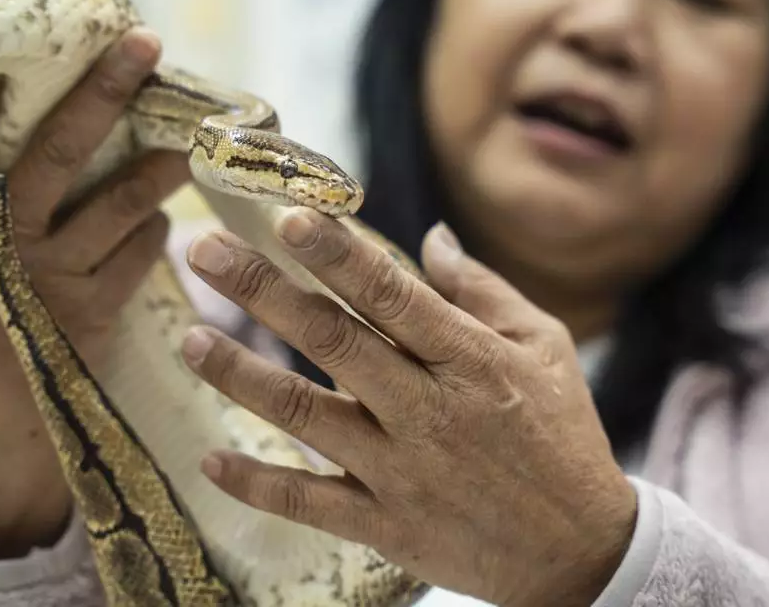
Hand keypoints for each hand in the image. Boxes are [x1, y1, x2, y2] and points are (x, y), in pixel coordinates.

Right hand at [0, 28, 190, 558]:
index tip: (9, 60)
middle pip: (54, 156)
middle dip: (101, 95)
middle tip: (142, 47)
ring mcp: (53, 283)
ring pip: (117, 205)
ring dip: (155, 166)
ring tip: (187, 134)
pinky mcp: (96, 315)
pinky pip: (137, 256)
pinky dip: (153, 232)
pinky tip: (159, 217)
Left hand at [179, 212, 637, 606]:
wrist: (577, 552)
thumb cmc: (562, 435)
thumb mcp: (545, 347)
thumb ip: (484, 291)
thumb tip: (429, 236)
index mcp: (470, 358)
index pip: (391, 294)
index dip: (335, 254)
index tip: (285, 216)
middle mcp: (428, 410)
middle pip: (331, 340)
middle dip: (262, 291)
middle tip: (204, 252)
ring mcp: (401, 471)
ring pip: (306, 415)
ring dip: (241, 376)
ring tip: (190, 339)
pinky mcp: (385, 525)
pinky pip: (308, 501)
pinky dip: (257, 482)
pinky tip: (211, 459)